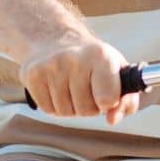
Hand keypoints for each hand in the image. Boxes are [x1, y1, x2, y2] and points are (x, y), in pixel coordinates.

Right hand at [22, 34, 137, 124]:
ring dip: (70, 107)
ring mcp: (51, 66)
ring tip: (70, 87)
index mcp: (101, 56)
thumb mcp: (117, 73)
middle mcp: (74, 58)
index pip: (108, 99)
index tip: (106, 95)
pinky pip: (48, 110)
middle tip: (86, 88)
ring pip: (66, 112)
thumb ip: (126, 100)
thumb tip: (112, 120)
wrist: (54, 40)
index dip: (108, 104)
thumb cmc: (92, 62)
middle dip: (88, 107)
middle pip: (86, 110)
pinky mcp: (32, 75)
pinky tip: (55, 88)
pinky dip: (54, 106)